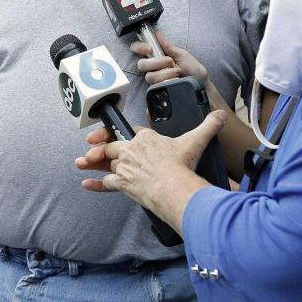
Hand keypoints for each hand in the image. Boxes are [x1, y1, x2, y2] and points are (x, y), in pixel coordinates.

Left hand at [75, 110, 225, 222]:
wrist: (172, 185)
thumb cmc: (181, 164)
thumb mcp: (196, 141)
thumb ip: (208, 126)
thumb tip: (220, 116)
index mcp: (146, 138)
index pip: (132, 133)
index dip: (125, 135)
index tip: (119, 137)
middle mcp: (132, 150)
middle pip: (114, 146)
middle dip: (103, 147)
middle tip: (92, 150)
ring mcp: (126, 166)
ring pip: (106, 162)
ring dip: (94, 163)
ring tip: (81, 163)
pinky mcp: (122, 183)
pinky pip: (106, 183)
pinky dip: (96, 184)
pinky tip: (87, 184)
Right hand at [131, 29, 207, 85]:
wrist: (201, 86)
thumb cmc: (194, 70)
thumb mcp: (182, 54)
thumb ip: (168, 45)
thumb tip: (158, 33)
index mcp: (158, 56)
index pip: (139, 49)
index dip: (139, 47)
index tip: (149, 48)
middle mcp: (154, 68)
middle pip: (141, 64)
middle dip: (156, 62)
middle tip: (170, 62)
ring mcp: (156, 80)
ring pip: (149, 76)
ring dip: (165, 73)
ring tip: (176, 72)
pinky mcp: (159, 90)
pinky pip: (155, 86)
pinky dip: (166, 81)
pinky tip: (174, 80)